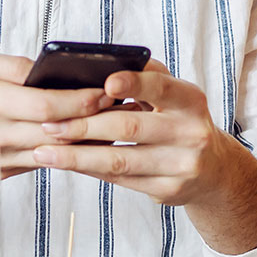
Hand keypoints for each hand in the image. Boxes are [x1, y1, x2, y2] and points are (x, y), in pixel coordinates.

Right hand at [0, 50, 111, 234]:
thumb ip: (9, 66)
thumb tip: (50, 71)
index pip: (43, 105)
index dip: (79, 101)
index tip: (107, 89)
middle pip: (55, 132)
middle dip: (93, 121)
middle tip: (126, 107)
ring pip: (53, 152)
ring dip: (88, 141)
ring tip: (118, 123)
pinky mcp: (1, 174)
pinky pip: (41, 162)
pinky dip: (67, 152)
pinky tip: (92, 141)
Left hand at [31, 61, 256, 253]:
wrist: (213, 170)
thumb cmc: (180, 121)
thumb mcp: (176, 95)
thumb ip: (147, 77)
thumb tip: (102, 65)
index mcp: (191, 101)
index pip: (161, 87)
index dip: (134, 84)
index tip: (104, 84)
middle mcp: (191, 133)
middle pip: (129, 127)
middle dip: (83, 126)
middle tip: (47, 125)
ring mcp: (181, 165)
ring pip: (120, 160)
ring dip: (76, 156)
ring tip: (44, 152)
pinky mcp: (168, 190)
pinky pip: (121, 180)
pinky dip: (90, 170)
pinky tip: (67, 164)